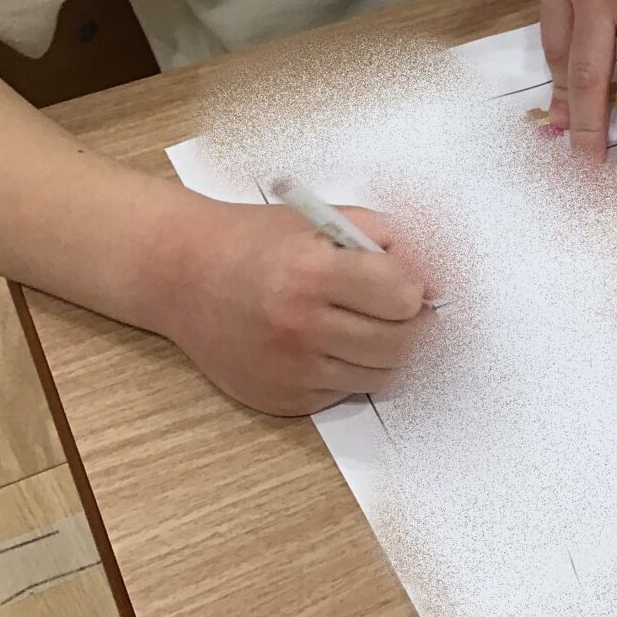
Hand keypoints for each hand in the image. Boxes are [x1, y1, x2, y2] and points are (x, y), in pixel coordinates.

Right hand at [157, 199, 428, 415]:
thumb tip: (434, 279)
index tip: (406, 285)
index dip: (413, 290)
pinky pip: (343, 393)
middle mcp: (299, 326)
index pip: (402, 298)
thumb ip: (382, 239)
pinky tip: (326, 343)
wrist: (183, 275)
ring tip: (363, 324)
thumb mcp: (321, 218)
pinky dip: (347, 371)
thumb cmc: (256, 242)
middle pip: (399, 345)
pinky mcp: (281, 398)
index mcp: (311, 273)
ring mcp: (289, 368)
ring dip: (383, 352)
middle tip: (399, 311)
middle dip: (410, 326)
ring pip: (378, 376)